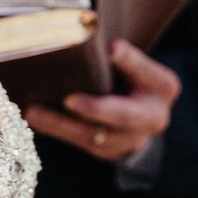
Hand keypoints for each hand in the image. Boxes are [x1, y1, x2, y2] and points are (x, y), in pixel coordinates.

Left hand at [26, 40, 180, 161]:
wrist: (139, 113)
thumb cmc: (132, 77)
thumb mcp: (137, 64)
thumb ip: (124, 57)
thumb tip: (104, 46)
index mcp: (163, 87)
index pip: (148, 73)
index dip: (131, 62)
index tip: (112, 48)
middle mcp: (153, 118)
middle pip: (123, 115)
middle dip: (96, 108)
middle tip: (69, 99)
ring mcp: (130, 140)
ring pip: (94, 135)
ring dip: (62, 124)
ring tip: (34, 112)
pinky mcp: (107, 151)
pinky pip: (80, 142)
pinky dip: (57, 129)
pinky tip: (34, 118)